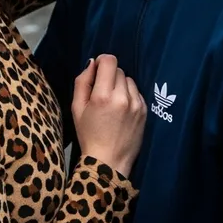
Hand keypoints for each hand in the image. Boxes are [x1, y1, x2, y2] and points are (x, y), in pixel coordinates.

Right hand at [72, 55, 145, 177]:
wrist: (109, 161)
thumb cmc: (88, 134)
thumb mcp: (76, 108)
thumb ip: (82, 81)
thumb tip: (92, 63)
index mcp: (103, 96)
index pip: (110, 61)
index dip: (102, 62)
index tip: (97, 73)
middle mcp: (123, 97)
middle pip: (118, 70)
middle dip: (109, 76)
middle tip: (102, 92)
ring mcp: (137, 104)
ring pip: (129, 80)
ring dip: (120, 86)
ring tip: (113, 102)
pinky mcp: (145, 110)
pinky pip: (136, 92)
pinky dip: (129, 96)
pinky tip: (121, 110)